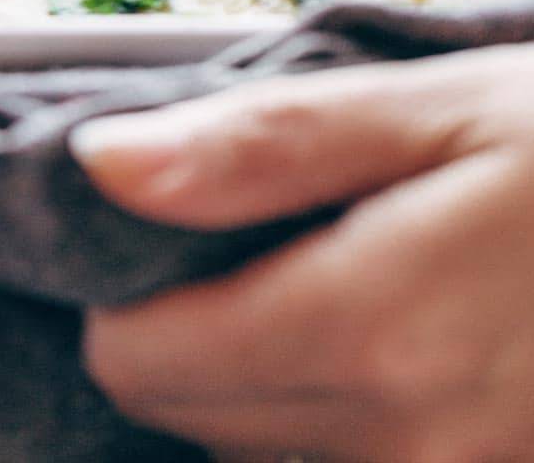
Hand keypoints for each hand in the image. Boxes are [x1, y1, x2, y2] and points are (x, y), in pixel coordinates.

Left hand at [71, 40, 533, 461]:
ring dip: (256, 382)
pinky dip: (336, 420)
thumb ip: (261, 144)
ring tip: (323, 270)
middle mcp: (405, 445)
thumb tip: (97, 163)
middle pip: (197, 421)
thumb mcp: (436, 107)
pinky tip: (382, 342)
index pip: (144, 360)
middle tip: (256, 230)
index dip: (124, 287)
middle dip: (185, 328)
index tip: (163, 221)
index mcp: (367, 329)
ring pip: (273, 461)